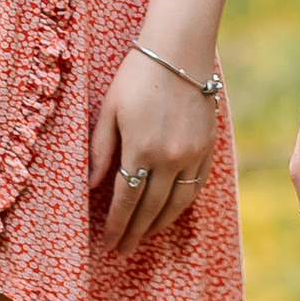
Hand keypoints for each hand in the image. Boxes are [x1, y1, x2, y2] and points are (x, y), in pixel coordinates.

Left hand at [89, 46, 219, 259]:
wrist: (179, 50)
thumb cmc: (137, 75)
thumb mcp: (109, 110)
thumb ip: (100, 151)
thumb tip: (91, 185)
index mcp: (141, 149)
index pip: (126, 200)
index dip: (116, 225)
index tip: (107, 243)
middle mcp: (169, 157)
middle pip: (151, 208)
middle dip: (135, 232)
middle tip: (123, 249)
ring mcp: (193, 153)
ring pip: (177, 202)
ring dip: (159, 224)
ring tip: (144, 235)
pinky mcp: (208, 146)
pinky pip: (196, 185)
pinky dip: (183, 204)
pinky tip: (171, 210)